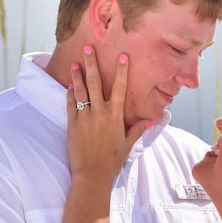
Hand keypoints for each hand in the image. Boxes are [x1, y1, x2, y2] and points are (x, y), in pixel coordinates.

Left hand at [67, 46, 147, 179]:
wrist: (92, 174)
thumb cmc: (112, 161)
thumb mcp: (127, 145)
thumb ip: (137, 130)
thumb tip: (152, 121)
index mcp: (115, 117)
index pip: (119, 88)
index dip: (121, 71)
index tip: (122, 56)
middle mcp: (100, 113)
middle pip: (95, 83)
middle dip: (91, 64)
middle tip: (88, 48)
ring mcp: (85, 118)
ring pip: (80, 91)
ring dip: (77, 76)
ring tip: (75, 63)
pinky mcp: (73, 125)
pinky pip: (71, 105)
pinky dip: (70, 95)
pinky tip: (70, 85)